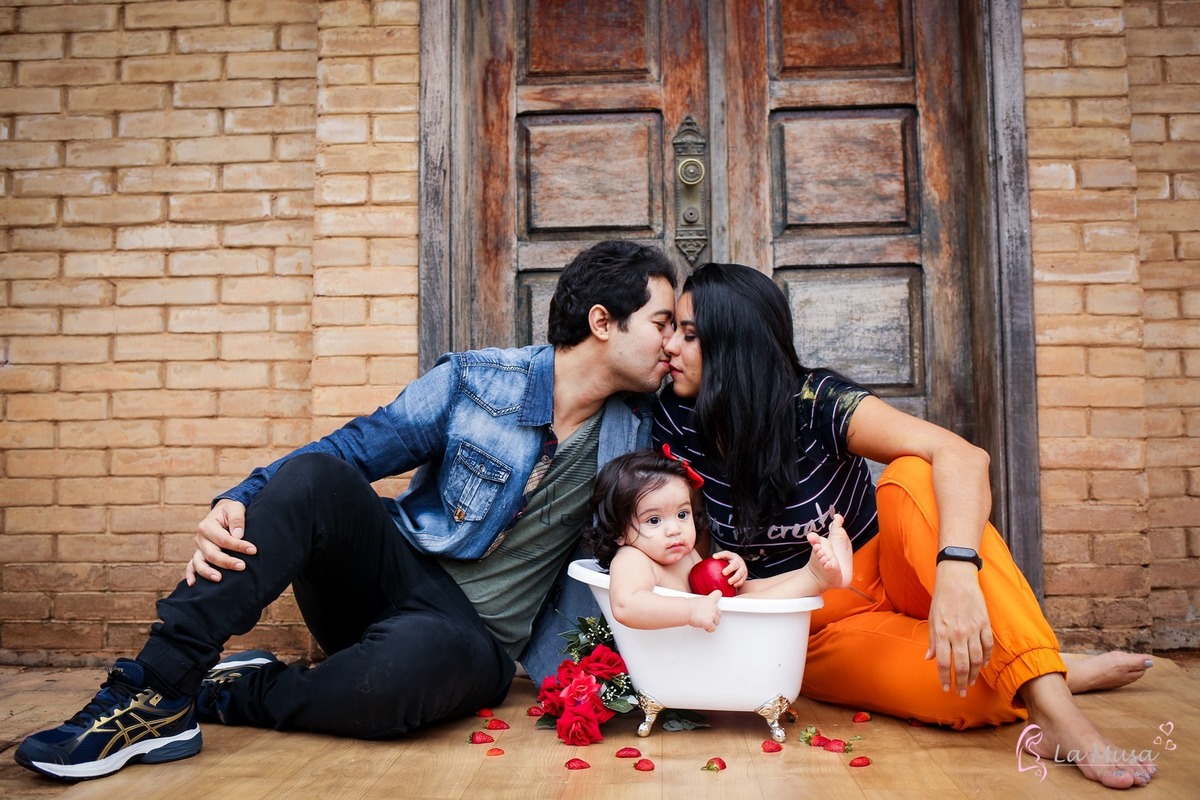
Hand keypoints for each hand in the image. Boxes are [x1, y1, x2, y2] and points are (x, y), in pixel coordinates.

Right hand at [185, 499, 255, 585]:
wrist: (223, 512)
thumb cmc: (231, 511)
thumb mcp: (235, 509)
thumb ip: (237, 519)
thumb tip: (238, 535)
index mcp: (207, 526)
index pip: (223, 539)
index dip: (238, 546)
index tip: (253, 550)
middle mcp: (200, 538)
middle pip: (211, 553)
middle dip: (227, 561)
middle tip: (242, 566)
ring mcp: (198, 548)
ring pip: (199, 562)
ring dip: (208, 572)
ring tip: (219, 579)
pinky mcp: (199, 554)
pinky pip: (191, 566)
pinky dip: (191, 575)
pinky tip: (193, 585)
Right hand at [689, 591, 722, 631]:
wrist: (686, 610)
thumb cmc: (688, 606)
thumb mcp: (697, 601)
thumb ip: (703, 604)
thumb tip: (702, 607)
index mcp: (709, 599)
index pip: (718, 594)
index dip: (717, 596)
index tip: (717, 598)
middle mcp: (713, 607)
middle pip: (719, 612)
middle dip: (714, 616)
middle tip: (706, 616)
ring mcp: (712, 615)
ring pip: (717, 622)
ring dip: (711, 623)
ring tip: (704, 622)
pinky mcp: (709, 623)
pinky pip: (713, 629)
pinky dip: (708, 629)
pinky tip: (704, 627)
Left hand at [712, 551, 747, 587]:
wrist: (741, 565)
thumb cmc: (728, 563)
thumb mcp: (723, 560)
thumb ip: (714, 563)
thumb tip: (698, 566)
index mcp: (731, 556)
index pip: (726, 554)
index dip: (720, 555)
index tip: (714, 557)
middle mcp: (737, 561)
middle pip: (734, 564)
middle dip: (729, 568)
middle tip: (723, 573)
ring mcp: (742, 567)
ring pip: (740, 572)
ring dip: (735, 577)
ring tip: (730, 582)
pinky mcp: (745, 574)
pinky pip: (743, 579)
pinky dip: (739, 582)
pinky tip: (734, 585)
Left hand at [925, 561, 992, 695]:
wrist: (957, 578)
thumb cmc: (941, 599)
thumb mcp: (932, 618)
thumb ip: (932, 640)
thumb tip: (929, 658)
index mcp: (942, 632)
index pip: (944, 662)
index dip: (945, 678)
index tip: (946, 688)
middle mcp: (958, 633)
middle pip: (962, 665)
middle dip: (961, 682)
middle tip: (961, 693)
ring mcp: (973, 629)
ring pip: (977, 659)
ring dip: (974, 674)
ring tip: (971, 683)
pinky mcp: (985, 624)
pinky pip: (987, 646)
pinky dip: (986, 658)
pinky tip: (983, 665)